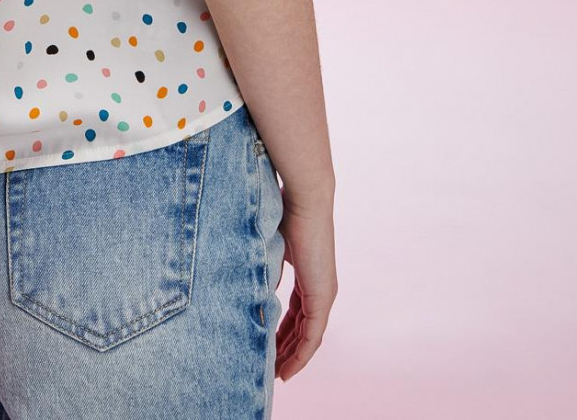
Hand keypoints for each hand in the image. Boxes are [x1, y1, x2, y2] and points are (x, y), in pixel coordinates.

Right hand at [274, 198, 337, 382]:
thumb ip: (264, 271)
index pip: (296, 313)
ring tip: (277, 375)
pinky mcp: (323, 297)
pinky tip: (288, 369)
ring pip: (308, 337)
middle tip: (270, 369)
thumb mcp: (270, 249)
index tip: (267, 346)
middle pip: (303, 329)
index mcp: (309, 276)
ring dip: (293, 357)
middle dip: (286, 350)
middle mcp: (321, 288)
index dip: (282, 332)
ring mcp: (324, 293)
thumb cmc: (284, 213)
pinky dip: (301, 354)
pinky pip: (312, 336)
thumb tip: (252, 292)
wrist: (304, 199)